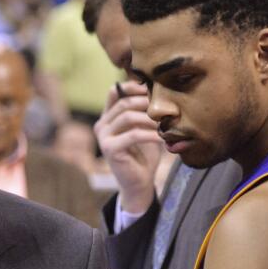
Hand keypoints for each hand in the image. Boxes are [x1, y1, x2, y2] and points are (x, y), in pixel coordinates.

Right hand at [95, 82, 161, 213]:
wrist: (139, 181)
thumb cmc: (144, 154)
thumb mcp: (146, 128)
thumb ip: (145, 111)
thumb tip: (158, 90)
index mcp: (108, 117)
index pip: (114, 92)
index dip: (131, 87)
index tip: (152, 88)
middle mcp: (102, 125)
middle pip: (123, 103)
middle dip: (146, 103)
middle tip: (165, 108)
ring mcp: (103, 137)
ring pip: (128, 117)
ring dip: (150, 119)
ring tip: (165, 124)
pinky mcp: (109, 149)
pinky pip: (133, 135)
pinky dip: (151, 135)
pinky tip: (163, 138)